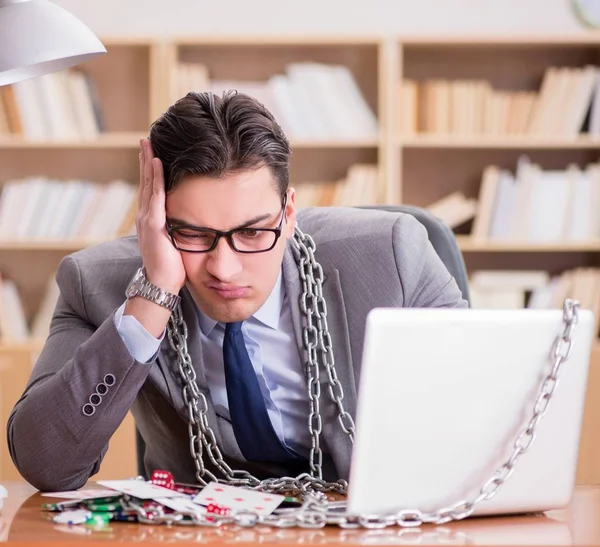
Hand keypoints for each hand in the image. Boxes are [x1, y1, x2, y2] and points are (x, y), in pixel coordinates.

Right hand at [136, 138, 185, 293]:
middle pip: (146, 182)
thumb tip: (191, 221)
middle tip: (146, 139)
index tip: (152, 153)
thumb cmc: (171, 267)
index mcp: (151, 220)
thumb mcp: (175, 242)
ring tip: (148, 144)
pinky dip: (155, 178)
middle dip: (145, 160)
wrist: (161, 284)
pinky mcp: (153, 225)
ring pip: (148, 184)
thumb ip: (178, 229)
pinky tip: (156, 163)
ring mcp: (147, 219)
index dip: (151, 171)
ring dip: (148, 163)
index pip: (151, 189)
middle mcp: (146, 216)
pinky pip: (155, 197)